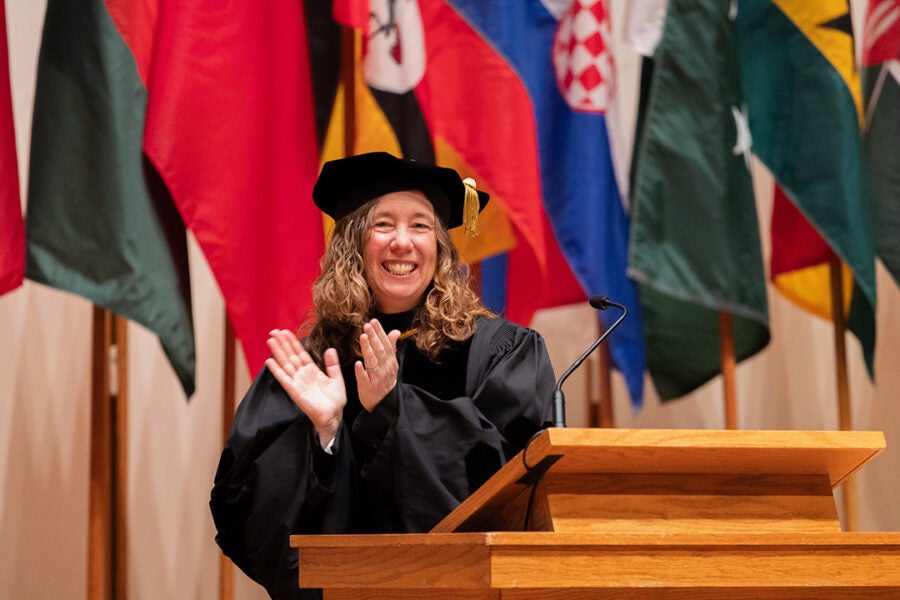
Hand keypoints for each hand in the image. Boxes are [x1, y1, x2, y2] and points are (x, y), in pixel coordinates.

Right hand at [265, 329, 344, 446]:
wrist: (334, 416)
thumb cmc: (335, 400)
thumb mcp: (336, 378)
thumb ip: (332, 364)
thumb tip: (330, 349)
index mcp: (312, 370)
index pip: (300, 353)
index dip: (293, 342)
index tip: (286, 332)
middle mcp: (303, 375)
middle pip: (290, 355)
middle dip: (282, 343)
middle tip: (274, 331)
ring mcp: (297, 382)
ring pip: (286, 364)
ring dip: (278, 352)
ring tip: (270, 340)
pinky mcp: (295, 391)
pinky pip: (284, 379)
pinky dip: (277, 370)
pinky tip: (269, 361)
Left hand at [355, 319, 401, 411]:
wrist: (385, 403)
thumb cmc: (386, 381)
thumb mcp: (391, 363)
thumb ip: (392, 347)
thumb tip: (395, 331)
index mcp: (390, 361)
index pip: (386, 344)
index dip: (380, 332)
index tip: (374, 321)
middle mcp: (385, 368)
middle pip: (380, 350)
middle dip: (374, 337)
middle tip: (368, 325)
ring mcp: (377, 378)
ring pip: (373, 362)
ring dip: (368, 349)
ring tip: (363, 337)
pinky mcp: (368, 387)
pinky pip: (365, 378)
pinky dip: (362, 371)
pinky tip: (358, 363)